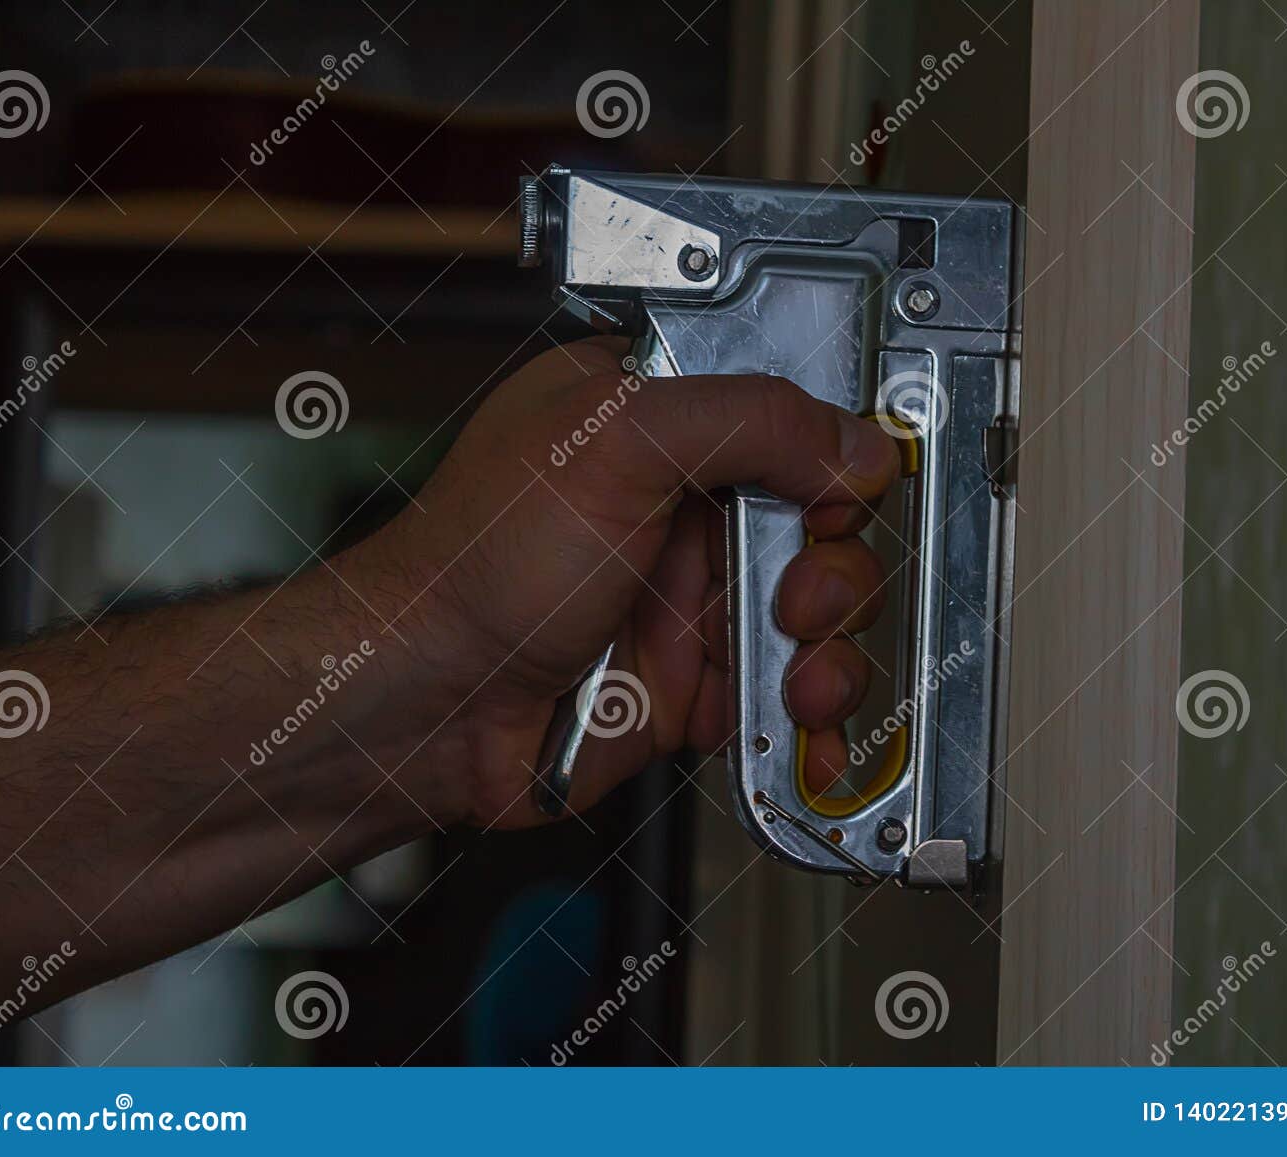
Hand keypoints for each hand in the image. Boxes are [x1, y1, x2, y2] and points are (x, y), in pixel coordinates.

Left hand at [361, 337, 899, 826]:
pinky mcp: (696, 678)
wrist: (432, 707)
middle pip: (819, 522)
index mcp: (655, 419)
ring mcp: (691, 595)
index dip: (830, 456)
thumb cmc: (476, 567)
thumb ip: (747, 422)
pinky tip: (809, 737)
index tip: (839, 495)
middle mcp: (679, 505)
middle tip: (799, 600)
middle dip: (834, 569)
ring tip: (799, 680)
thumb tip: (854, 446)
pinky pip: (785, 691)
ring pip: (817, 614)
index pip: (785, 415)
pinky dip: (811, 720)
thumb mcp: (614, 445)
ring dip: (830, 652)